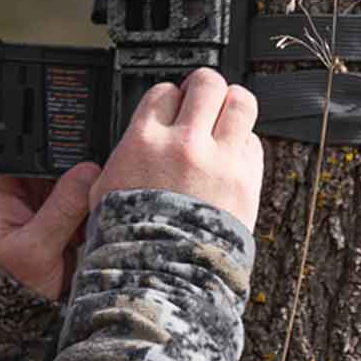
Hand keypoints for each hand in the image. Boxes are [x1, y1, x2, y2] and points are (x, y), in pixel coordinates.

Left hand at [0, 160, 101, 301]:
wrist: (14, 312)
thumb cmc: (6, 283)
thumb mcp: (34, 248)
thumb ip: (60, 210)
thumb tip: (88, 172)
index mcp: (1, 185)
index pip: (31, 148)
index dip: (60, 144)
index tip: (88, 153)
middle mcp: (23, 186)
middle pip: (59, 158)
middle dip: (83, 167)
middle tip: (104, 181)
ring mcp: (43, 199)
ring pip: (76, 177)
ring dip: (93, 188)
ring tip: (103, 204)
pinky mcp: (61, 214)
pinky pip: (85, 198)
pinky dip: (96, 206)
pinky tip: (102, 216)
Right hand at [89, 68, 263, 230]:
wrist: (161, 275)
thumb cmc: (130, 241)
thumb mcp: (106, 191)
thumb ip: (127, 155)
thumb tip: (141, 138)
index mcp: (144, 144)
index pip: (163, 92)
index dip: (168, 98)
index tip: (170, 107)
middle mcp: (184, 144)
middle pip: (206, 84)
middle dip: (204, 88)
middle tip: (203, 99)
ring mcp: (220, 160)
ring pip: (241, 102)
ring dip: (233, 105)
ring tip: (226, 117)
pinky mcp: (246, 179)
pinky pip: (254, 143)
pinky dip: (244, 145)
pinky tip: (231, 158)